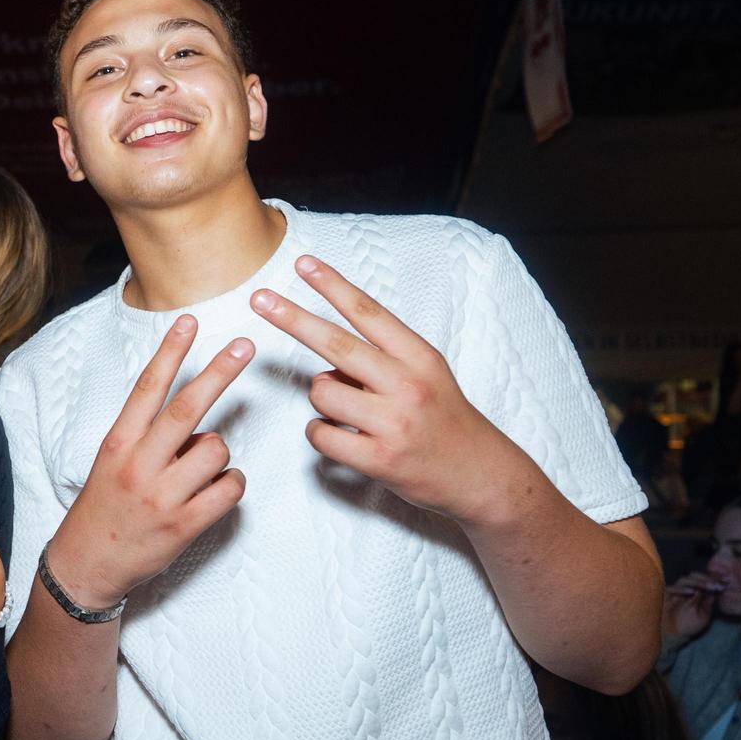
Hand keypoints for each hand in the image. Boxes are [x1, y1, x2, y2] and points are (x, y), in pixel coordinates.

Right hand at [47, 316, 252, 608]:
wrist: (86, 566)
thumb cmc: (104, 508)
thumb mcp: (112, 462)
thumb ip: (147, 438)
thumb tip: (196, 421)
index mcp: (118, 443)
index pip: (148, 388)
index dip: (171, 352)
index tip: (189, 321)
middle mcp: (139, 465)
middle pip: (187, 408)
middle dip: (219, 372)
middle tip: (244, 345)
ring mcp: (162, 496)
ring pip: (217, 450)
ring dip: (220, 453)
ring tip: (201, 470)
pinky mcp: (184, 526)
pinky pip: (229, 489)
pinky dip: (231, 485)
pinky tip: (216, 491)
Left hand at [252, 254, 534, 526]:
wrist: (482, 476)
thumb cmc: (445, 420)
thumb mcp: (427, 376)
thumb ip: (382, 360)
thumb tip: (326, 360)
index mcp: (419, 356)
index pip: (368, 312)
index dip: (332, 286)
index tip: (303, 264)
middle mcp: (407, 384)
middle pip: (335, 343)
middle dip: (292, 318)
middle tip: (258, 299)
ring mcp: (393, 422)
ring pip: (322, 393)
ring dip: (321, 399)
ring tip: (351, 413)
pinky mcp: (379, 458)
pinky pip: (321, 434)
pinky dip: (321, 433)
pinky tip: (345, 438)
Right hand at [662, 571, 725, 642]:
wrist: (672, 634)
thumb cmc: (689, 625)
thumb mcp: (703, 614)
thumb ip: (706, 601)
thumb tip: (713, 589)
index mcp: (696, 593)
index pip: (704, 581)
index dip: (714, 579)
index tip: (725, 581)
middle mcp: (685, 589)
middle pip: (694, 577)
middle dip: (706, 579)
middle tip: (715, 584)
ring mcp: (675, 591)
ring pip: (684, 580)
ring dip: (697, 582)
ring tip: (707, 586)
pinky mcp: (665, 595)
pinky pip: (672, 588)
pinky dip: (682, 589)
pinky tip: (692, 591)